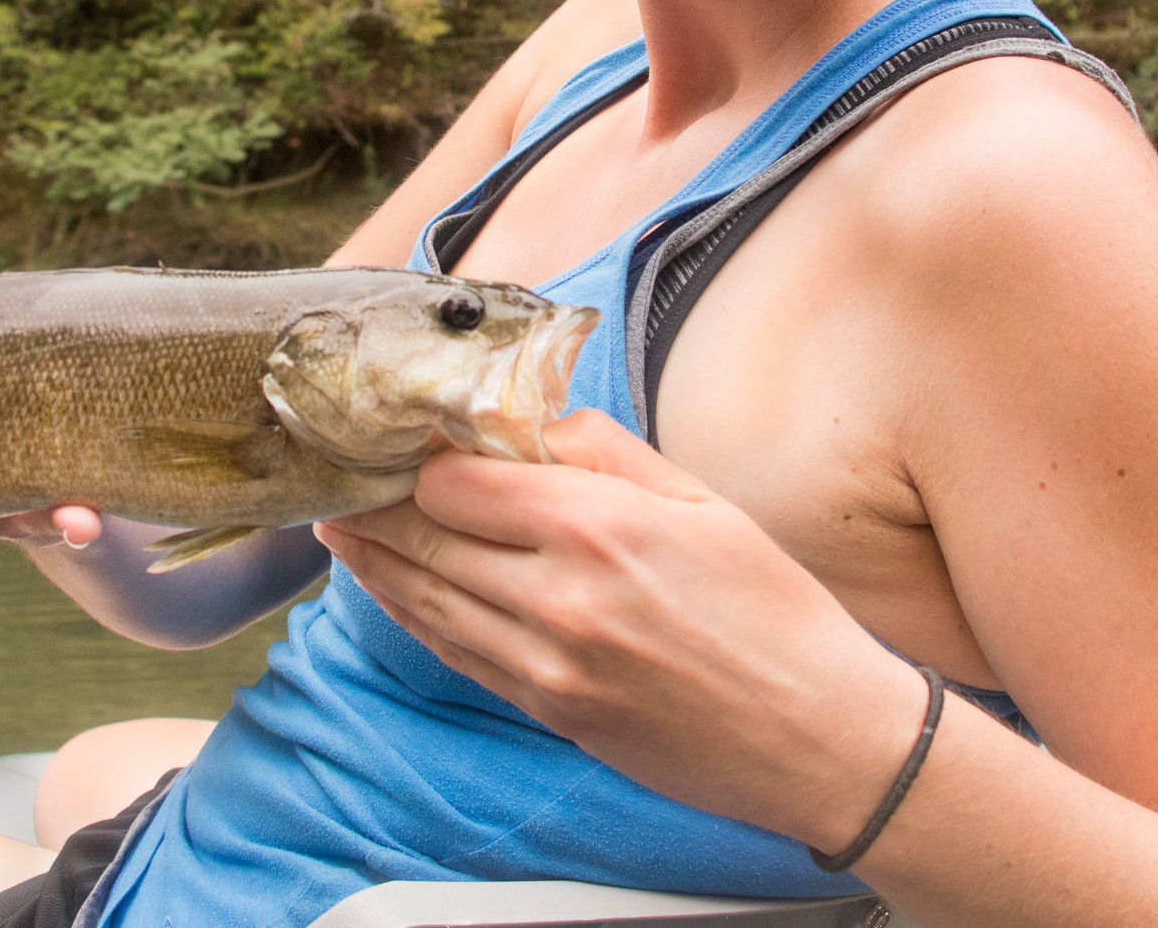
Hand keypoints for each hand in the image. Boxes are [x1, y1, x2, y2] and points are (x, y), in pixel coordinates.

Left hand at [316, 410, 925, 853]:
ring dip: (372, 560)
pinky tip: (389, 585)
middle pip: (423, 538)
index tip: (408, 438)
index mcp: (600, 527)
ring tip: (339, 525)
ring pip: (424, 600)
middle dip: (374, 503)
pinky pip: (454, 652)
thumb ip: (603, 450)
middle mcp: (559, 597)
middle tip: (339, 473)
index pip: (456, 482)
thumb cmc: (773, 611)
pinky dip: (412, 613)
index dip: (423, 458)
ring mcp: (547, 665)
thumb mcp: (700, 500)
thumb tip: (527, 420)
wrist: (819, 737)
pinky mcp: (548, 711)